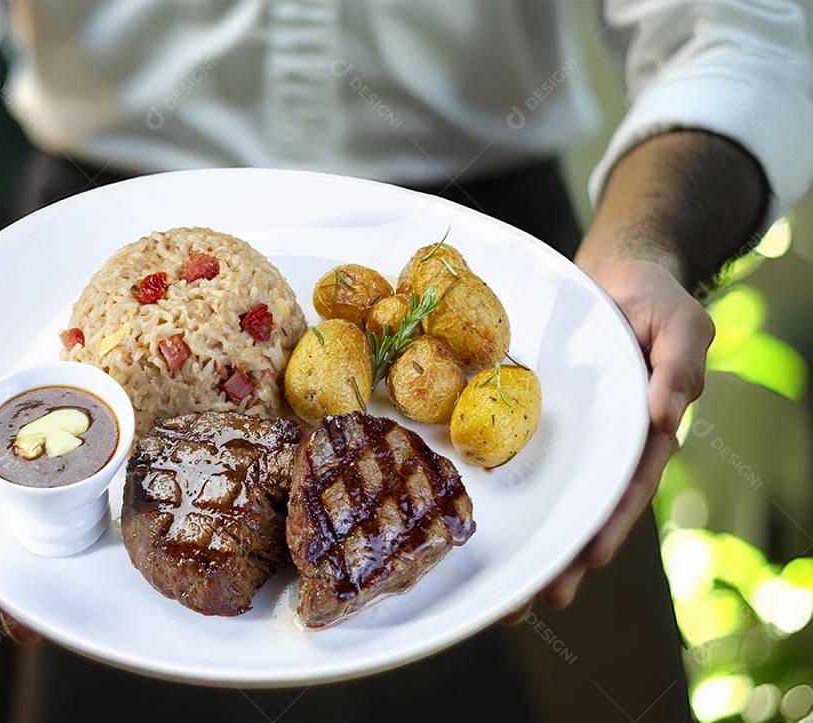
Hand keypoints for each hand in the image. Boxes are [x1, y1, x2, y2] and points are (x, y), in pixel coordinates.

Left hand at [504, 259, 713, 621]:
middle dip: (558, 558)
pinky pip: (511, 454)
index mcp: (640, 434)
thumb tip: (665, 416)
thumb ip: (680, 368)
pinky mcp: (529, 417)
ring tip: (499, 593)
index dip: (609, 524)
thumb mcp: (681, 325)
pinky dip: (495, 488)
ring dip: (524, 542)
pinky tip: (465, 518)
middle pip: (580, 509)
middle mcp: (601, 446)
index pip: (626, 488)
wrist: (613, 274)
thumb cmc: (654, 300)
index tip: (590, 558)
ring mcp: (564, 435)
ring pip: (544, 495)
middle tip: (528, 605)